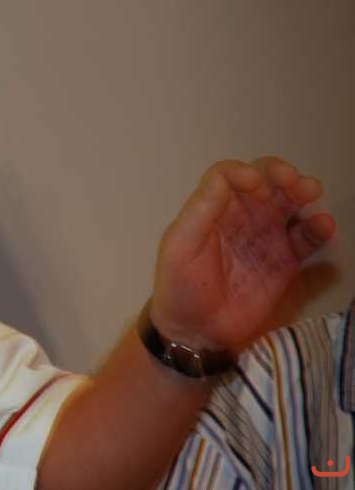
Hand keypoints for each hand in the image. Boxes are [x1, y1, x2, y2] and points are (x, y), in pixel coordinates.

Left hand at [150, 157, 333, 350]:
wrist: (197, 331)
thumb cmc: (180, 286)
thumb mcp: (181, 246)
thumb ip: (202, 211)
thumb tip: (226, 177)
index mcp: (212, 208)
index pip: (230, 176)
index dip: (244, 173)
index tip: (255, 183)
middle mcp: (241, 216)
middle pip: (264, 182)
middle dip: (280, 174)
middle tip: (293, 181)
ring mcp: (265, 236)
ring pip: (288, 204)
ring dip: (302, 193)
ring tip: (311, 193)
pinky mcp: (285, 261)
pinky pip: (305, 238)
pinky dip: (317, 228)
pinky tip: (323, 224)